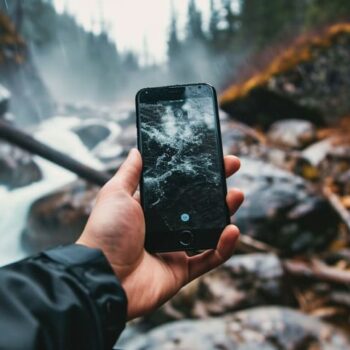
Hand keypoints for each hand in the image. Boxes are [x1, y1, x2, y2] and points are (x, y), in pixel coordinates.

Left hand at [77, 149, 243, 319]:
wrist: (102, 277)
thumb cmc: (105, 233)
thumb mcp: (115, 194)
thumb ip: (130, 173)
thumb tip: (137, 150)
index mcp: (150, 208)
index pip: (178, 187)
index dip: (194, 172)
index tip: (210, 157)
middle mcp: (164, 227)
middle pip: (197, 205)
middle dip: (216, 186)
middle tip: (232, 167)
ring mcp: (174, 248)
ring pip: (207, 229)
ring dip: (225, 212)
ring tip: (236, 195)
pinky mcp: (181, 270)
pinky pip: (208, 259)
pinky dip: (224, 247)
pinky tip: (232, 230)